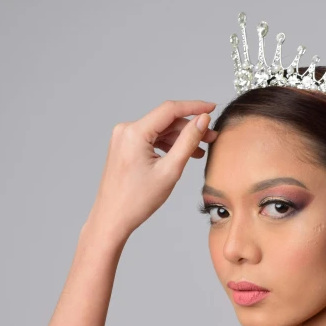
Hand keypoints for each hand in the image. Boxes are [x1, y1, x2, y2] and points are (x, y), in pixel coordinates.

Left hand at [83, 100, 218, 243]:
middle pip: (165, 120)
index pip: (170, 109)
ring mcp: (123, 138)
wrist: (112, 219)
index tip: (213, 107)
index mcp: (134, 132)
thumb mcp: (170, 171)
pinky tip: (181, 154)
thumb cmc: (137, 201)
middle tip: (212, 138)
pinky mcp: (124, 147)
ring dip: (180, 138)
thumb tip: (203, 120)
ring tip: (200, 150)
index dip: (194, 107)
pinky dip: (167, 145)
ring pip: (159, 130)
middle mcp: (126, 130)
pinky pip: (150, 139)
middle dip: (189, 127)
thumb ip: (188, 142)